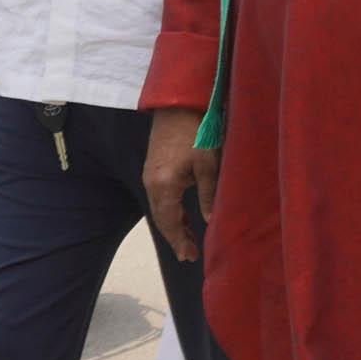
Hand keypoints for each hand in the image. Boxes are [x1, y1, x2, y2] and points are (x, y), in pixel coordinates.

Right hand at [142, 107, 218, 262]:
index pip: (169, 222)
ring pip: (161, 209)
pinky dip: (172, 211)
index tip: (189, 256)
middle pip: (162, 219)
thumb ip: (208, 194)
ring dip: (174, 225)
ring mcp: (150, 175)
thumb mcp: (208, 163)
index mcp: (164, 185)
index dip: (179, 241)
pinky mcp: (154, 168)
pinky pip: (161, 198)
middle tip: (189, 255)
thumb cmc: (197, 131)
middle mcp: (151, 183)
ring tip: (189, 241)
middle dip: (176, 237)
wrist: (178, 103)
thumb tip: (210, 221)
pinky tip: (184, 217)